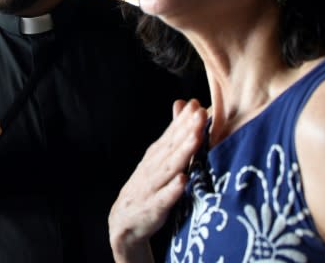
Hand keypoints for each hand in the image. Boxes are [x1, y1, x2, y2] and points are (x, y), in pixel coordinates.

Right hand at [109, 99, 206, 260]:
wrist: (124, 220)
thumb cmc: (149, 185)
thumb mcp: (159, 157)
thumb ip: (173, 132)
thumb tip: (184, 104)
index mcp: (157, 154)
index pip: (172, 134)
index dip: (184, 119)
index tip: (196, 104)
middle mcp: (154, 167)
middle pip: (173, 146)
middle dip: (187, 130)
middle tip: (200, 114)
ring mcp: (152, 187)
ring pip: (169, 168)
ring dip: (183, 153)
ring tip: (196, 138)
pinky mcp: (153, 208)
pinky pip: (164, 198)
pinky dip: (173, 190)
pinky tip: (183, 180)